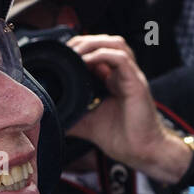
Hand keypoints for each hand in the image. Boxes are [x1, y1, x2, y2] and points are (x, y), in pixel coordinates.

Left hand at [66, 33, 193, 182]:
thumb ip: (73, 116)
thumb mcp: (89, 123)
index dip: (81, 48)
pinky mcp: (136, 83)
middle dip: (85, 41)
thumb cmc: (123, 138)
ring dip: (93, 43)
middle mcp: (124, 75)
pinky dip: (102, 55)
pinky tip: (86, 61)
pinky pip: (120, 59)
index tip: (62, 54)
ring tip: (75, 51)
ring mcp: (131, 77)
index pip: (100, 52)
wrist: (142, 152)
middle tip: (66, 49)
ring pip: (115, 44)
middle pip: (107, 42)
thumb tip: (51, 116)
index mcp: (114, 81)